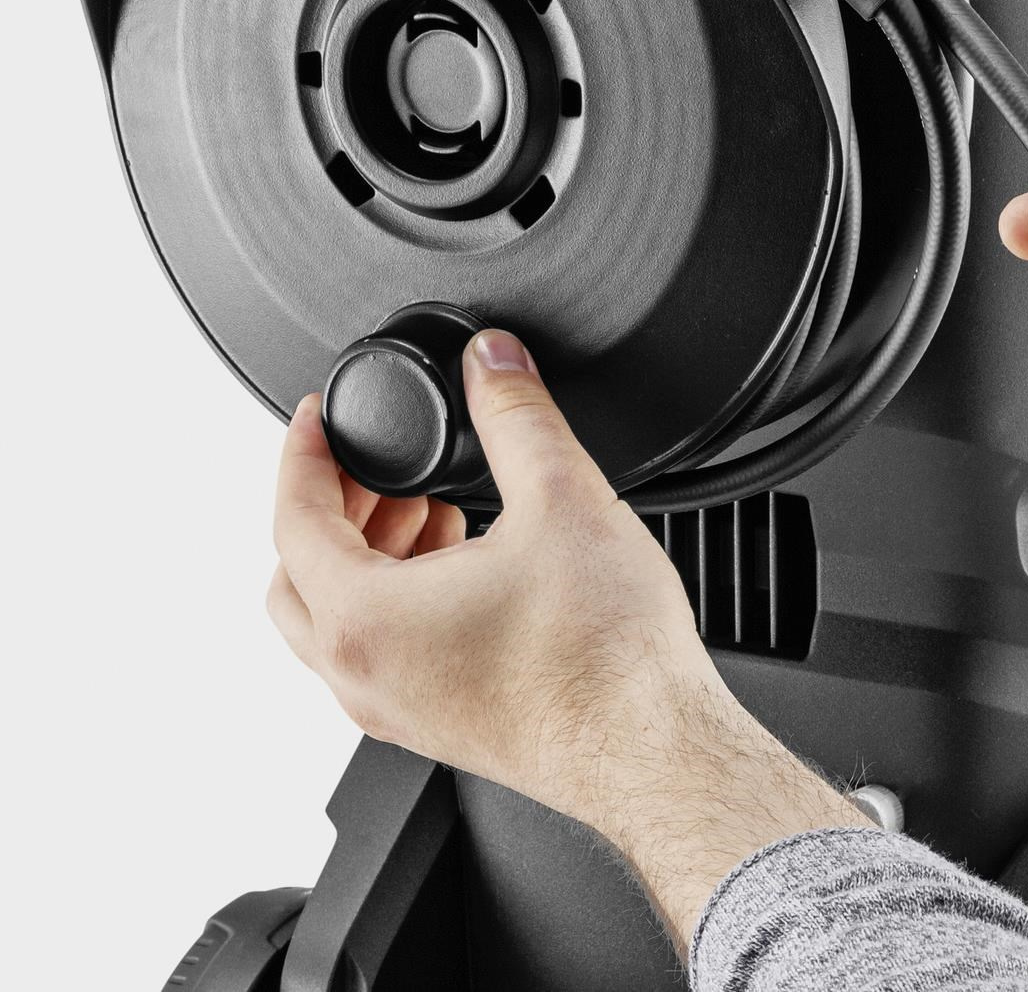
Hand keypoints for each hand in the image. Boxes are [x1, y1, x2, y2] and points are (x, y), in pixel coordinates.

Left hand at [268, 330, 869, 949]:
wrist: (652, 751)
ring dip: (364, 555)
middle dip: (331, 507)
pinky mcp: (438, 727)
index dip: (303, 453)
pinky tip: (466, 567)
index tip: (317, 417)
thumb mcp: (561, 496)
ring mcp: (398, 712)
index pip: (292, 518)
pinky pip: (380, 654)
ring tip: (431, 507)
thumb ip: (516, 412)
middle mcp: (364, 676)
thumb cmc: (605, 658)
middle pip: (296, 577)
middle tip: (377, 464)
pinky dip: (395, 599)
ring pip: (336, 622)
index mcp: (367, 619)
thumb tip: (493, 359)